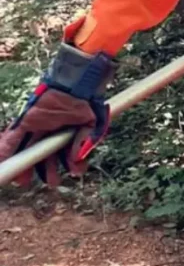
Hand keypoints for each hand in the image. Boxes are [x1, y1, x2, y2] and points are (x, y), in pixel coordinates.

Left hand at [0, 43, 114, 187]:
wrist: (76, 82)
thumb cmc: (86, 100)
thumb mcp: (93, 124)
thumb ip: (86, 142)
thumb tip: (78, 160)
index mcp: (66, 134)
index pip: (62, 154)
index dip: (64, 165)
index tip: (70, 174)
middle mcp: (50, 132)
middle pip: (43, 155)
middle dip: (43, 170)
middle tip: (48, 182)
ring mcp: (36, 128)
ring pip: (26, 150)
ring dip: (23, 166)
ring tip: (22, 181)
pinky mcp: (24, 122)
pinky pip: (12, 140)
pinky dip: (6, 152)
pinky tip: (5, 165)